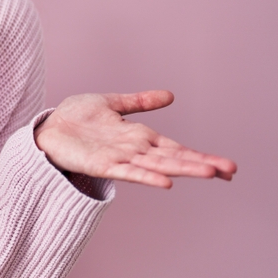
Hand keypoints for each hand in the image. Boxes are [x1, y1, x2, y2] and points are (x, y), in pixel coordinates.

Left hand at [33, 90, 236, 187]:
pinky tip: (165, 183)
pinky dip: (146, 177)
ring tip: (209, 173)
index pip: (176, 147)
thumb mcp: (110, 102)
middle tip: (231, 170)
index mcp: (138, 136)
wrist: (46, 129)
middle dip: (201, 163)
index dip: (200, 154)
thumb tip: (170, 95)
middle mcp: (134, 149)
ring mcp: (120, 158)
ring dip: (183, 169)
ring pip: (157, 165)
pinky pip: (128, 172)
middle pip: (173, 158)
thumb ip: (139, 102)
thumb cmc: (75, 118)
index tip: (227, 166)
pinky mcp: (102, 165)